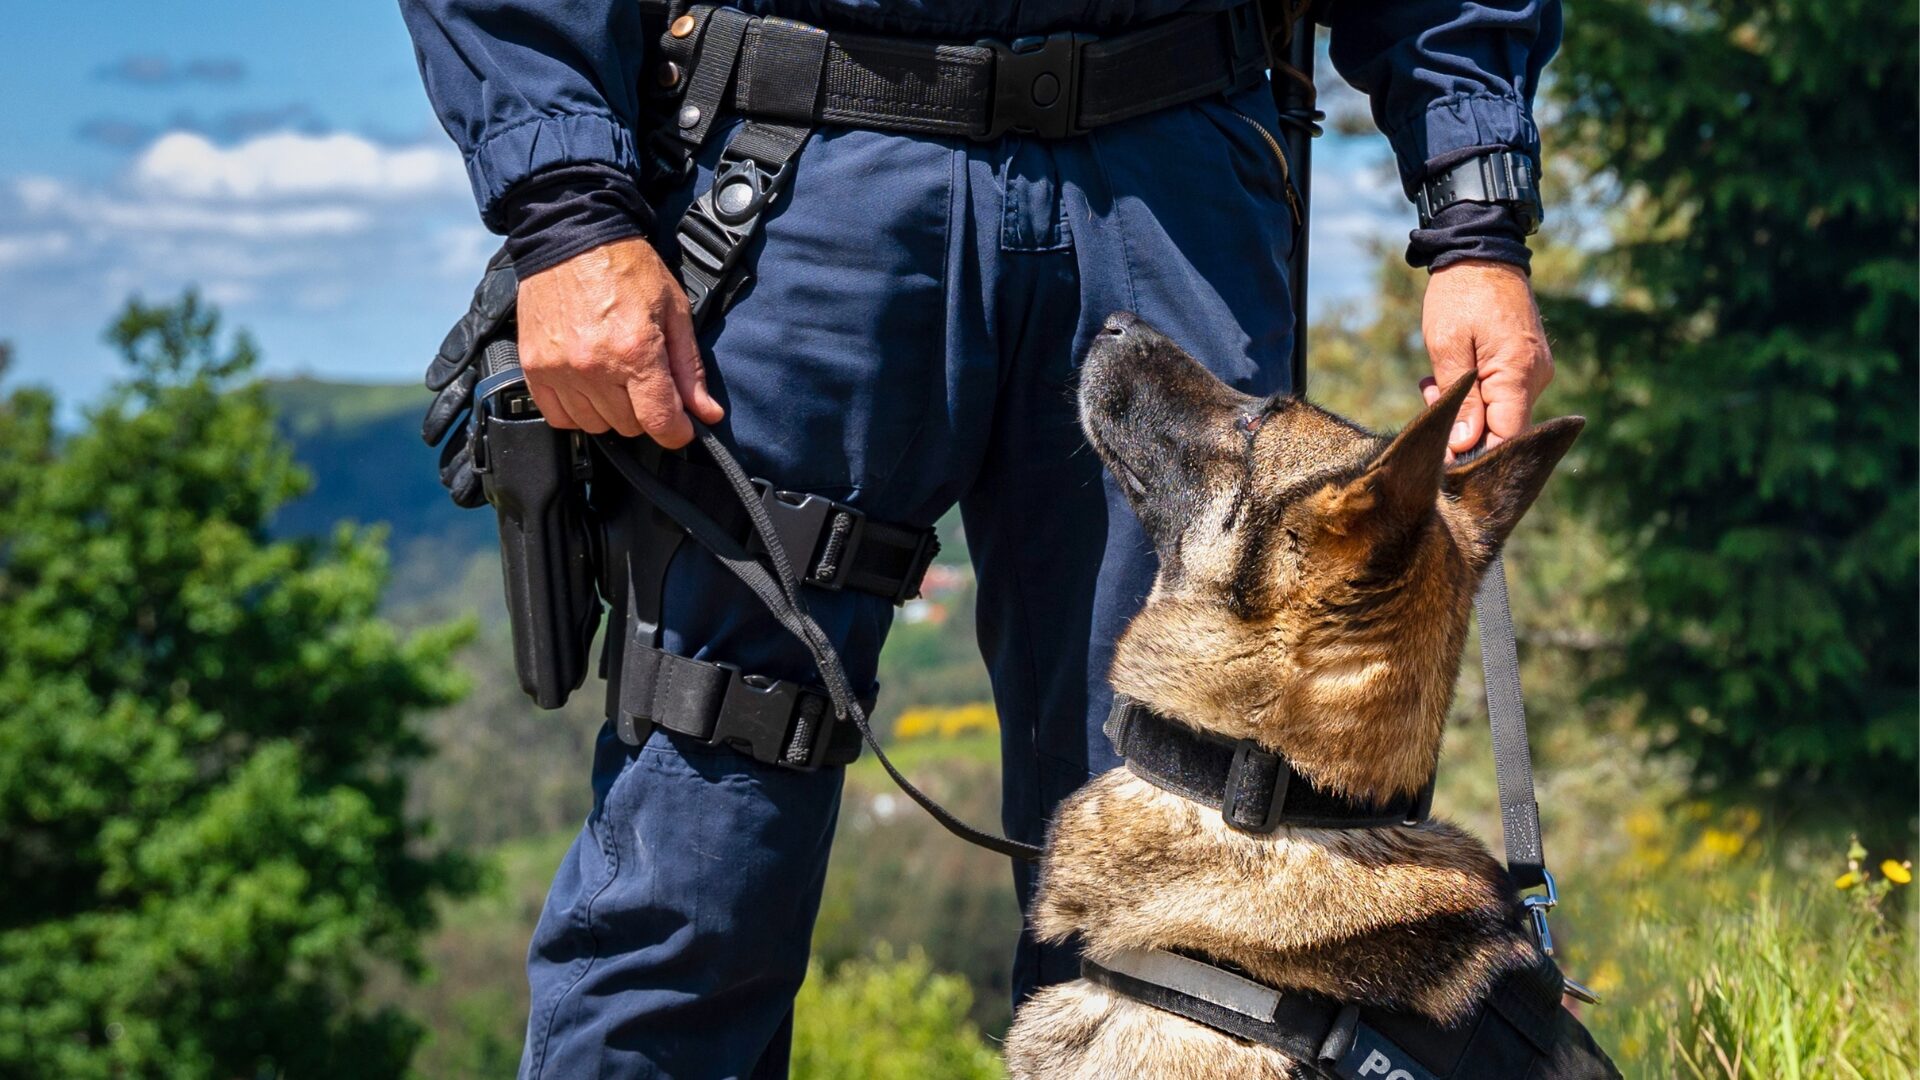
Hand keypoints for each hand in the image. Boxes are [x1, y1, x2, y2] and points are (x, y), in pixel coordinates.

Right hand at [516, 237, 723, 447]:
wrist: (570, 236)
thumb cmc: (625, 266)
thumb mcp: (674, 310)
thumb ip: (690, 368)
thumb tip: (706, 414)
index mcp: (634, 351)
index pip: (660, 423)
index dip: (677, 431)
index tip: (681, 425)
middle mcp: (594, 366)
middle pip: (629, 427)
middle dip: (645, 411)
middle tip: (645, 380)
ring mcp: (560, 370)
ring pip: (595, 425)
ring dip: (611, 411)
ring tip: (615, 375)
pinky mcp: (534, 368)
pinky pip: (559, 417)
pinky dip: (577, 410)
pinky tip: (588, 384)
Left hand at [1418, 259, 1553, 457]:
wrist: (1481, 250)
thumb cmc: (1460, 294)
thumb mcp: (1447, 346)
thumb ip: (1459, 399)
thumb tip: (1465, 446)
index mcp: (1519, 373)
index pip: (1507, 438)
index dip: (1476, 454)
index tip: (1442, 453)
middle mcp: (1536, 377)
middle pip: (1503, 430)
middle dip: (1463, 428)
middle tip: (1429, 398)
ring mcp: (1534, 371)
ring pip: (1499, 413)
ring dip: (1463, 407)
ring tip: (1431, 381)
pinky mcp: (1526, 364)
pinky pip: (1502, 394)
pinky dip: (1473, 392)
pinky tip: (1448, 375)